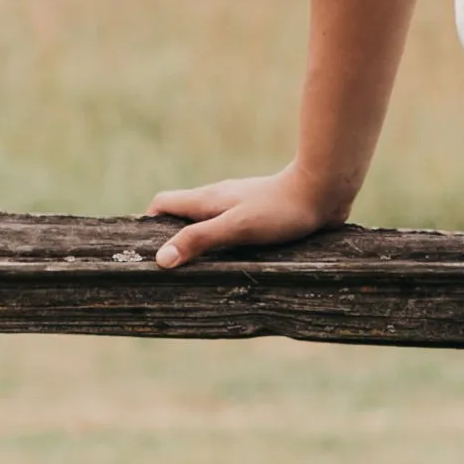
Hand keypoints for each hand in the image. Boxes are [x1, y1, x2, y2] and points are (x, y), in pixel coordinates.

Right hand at [145, 165, 345, 269]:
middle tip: (165, 269)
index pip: (162, 204)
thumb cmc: (279, 210)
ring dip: (197, 242)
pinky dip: (221, 243)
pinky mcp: (259, 215)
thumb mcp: (235, 228)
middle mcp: (218, 200)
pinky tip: (231, 263)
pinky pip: (230, 229)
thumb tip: (161, 258)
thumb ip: (199, 240)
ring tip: (194, 273)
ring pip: (207, 222)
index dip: (147, 224)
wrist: (322, 190)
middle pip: (182, 214)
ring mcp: (239, 206)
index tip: (140, 251)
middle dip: (170, 236)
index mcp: (206, 200)